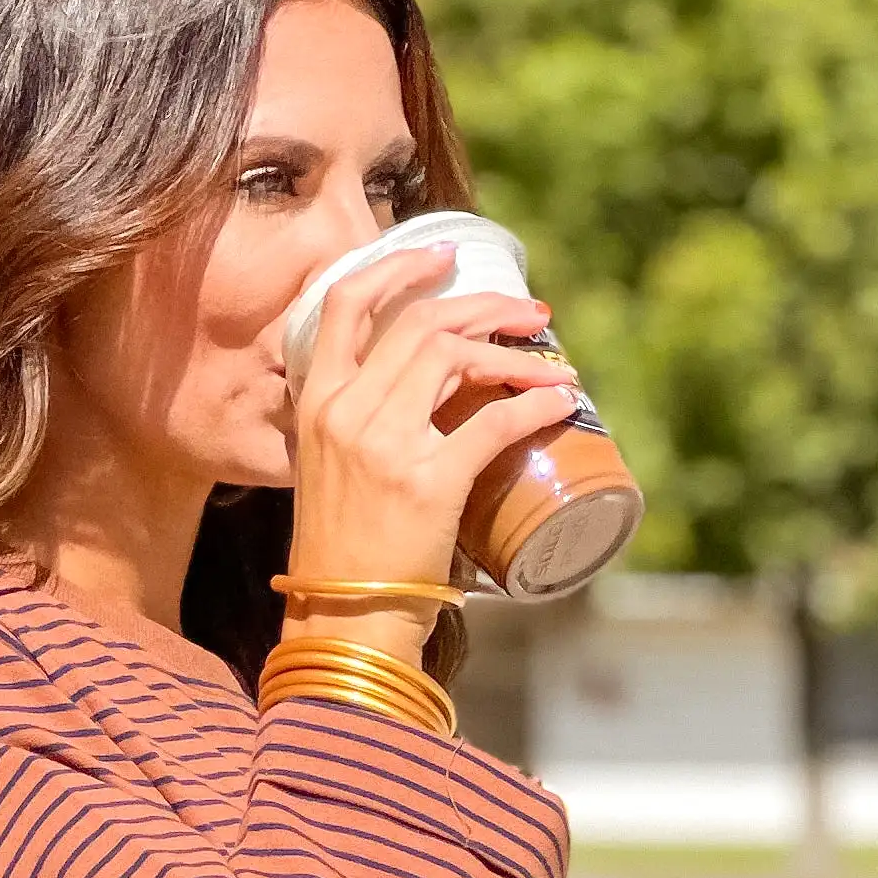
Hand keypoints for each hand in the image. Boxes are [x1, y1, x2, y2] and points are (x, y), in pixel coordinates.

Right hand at [282, 246, 586, 673]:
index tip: (445, 255)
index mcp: (315, 405)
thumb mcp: (330, 472)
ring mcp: (384, 445)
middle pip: (421, 323)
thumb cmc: (344, 556)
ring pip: (456, 357)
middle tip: (530, 314)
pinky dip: (536, 404)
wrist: (343, 623)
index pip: (346, 303)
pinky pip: (495, 421)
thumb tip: (425, 399)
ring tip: (549, 360)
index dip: (399, 267)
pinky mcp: (428, 481)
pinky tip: (561, 403)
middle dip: (484, 306)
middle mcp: (345, 412)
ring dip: (514, 352)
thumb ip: (360, 427)